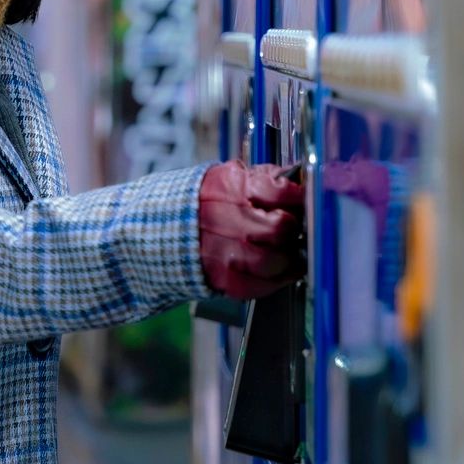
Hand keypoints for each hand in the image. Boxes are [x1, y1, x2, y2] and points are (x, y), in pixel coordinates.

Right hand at [198, 161, 305, 300]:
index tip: (303, 202)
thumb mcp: (229, 177)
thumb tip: (299, 181)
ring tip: (290, 252)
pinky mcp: (223, 278)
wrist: (161, 228)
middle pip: (279, 228)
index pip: (280, 192)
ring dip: (289, 258)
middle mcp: (225, 219)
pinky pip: (261, 286)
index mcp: (230, 187)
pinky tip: (279, 270)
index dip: (299, 198)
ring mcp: (223, 252)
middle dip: (292, 228)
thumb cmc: (204, 202)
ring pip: (273, 261)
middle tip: (294, 228)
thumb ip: (265, 178)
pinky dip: (276, 280)